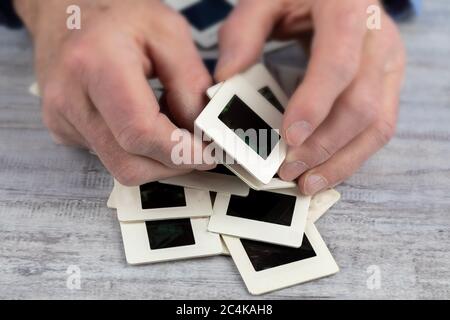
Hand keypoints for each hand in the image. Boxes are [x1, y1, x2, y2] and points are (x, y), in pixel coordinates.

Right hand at [14, 0, 214, 184]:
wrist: (69, 12)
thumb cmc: (117, 14)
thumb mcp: (169, 33)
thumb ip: (191, 84)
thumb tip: (203, 132)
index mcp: (96, 64)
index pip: (141, 133)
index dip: (181, 152)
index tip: (208, 154)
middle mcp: (70, 98)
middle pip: (130, 164)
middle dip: (172, 164)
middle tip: (198, 148)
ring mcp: (62, 118)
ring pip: (121, 168)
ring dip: (156, 159)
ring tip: (171, 128)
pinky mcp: (63, 130)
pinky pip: (110, 157)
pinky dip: (138, 151)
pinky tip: (146, 123)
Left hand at [215, 0, 404, 194]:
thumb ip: (244, 33)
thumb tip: (226, 79)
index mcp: (349, 11)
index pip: (338, 65)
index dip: (315, 105)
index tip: (288, 137)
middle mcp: (379, 40)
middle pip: (360, 105)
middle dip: (322, 145)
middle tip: (286, 168)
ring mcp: (389, 65)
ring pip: (377, 125)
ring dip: (341, 160)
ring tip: (306, 182)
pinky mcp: (389, 84)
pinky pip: (379, 128)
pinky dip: (352, 155)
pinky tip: (325, 170)